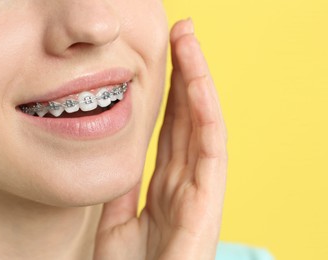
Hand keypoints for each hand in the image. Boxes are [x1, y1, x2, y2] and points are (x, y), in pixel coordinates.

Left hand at [94, 19, 226, 259]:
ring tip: (189, 42)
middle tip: (181, 33)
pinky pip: (209, 149)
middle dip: (185, 74)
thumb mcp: (118, 224)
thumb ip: (125, 192)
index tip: (163, 56)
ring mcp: (200, 189)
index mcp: (166, 187)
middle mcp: (186, 181)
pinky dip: (205, 114)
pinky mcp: (208, 201)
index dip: (169, 92)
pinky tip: (197, 83)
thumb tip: (122, 162)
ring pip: (201, 124)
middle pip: (187, 118)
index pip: (171, 129)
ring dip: (197, 81)